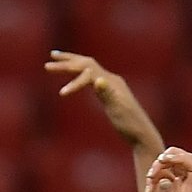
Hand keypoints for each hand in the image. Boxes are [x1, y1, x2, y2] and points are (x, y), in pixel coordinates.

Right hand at [43, 50, 162, 154]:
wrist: (141, 134)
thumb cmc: (129, 125)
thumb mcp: (117, 111)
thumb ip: (108, 94)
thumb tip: (98, 80)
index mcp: (112, 82)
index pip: (88, 72)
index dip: (74, 81)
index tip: (62, 94)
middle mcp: (111, 79)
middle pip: (86, 64)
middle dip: (67, 62)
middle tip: (49, 60)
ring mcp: (111, 84)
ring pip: (88, 67)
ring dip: (72, 61)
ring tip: (54, 57)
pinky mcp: (110, 90)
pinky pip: (91, 75)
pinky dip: (78, 71)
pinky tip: (73, 74)